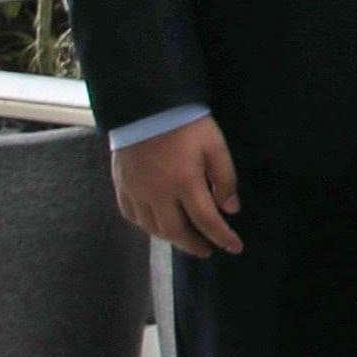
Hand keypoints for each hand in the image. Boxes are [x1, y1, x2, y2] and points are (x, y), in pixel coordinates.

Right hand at [110, 117, 242, 258]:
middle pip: (176, 231)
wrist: (145, 105)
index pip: (206, 221)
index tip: (235, 247)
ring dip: (171, 238)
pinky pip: (131, 215)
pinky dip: (146, 226)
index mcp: (184, 182)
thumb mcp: (215, 146)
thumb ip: (225, 179)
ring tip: (186, 239)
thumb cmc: (185, 124)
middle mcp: (157, 193)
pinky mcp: (121, 185)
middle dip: (194, 245)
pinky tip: (157, 225)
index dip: (222, 238)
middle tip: (207, 251)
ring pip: (152, 227)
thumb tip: (230, 209)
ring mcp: (136, 190)